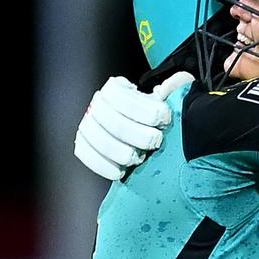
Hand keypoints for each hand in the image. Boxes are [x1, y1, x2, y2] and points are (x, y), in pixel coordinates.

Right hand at [74, 72, 193, 179]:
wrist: (139, 126)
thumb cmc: (153, 112)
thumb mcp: (167, 96)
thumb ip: (175, 88)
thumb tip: (171, 87)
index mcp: (117, 88)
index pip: (124, 97)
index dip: (146, 110)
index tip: (163, 119)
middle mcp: (98, 104)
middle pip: (115, 123)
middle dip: (141, 137)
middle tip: (155, 141)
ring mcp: (88, 124)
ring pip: (102, 142)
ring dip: (125, 154)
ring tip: (140, 157)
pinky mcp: (83, 144)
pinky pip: (88, 157)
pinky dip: (106, 167)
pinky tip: (122, 170)